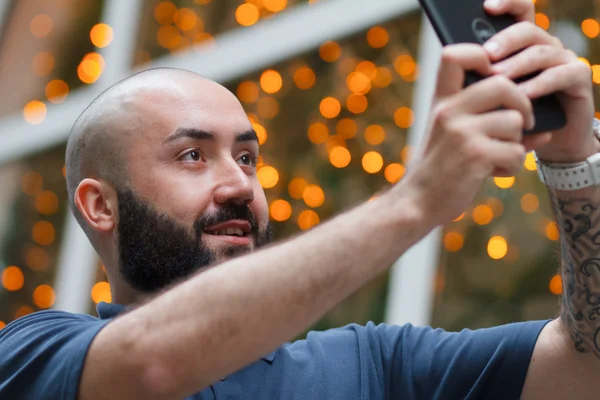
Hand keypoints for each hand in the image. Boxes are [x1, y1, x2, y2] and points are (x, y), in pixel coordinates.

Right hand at [401, 44, 550, 223]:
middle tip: (521, 124)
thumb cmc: (439, 169)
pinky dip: (511, 166)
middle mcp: (448, 111)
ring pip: (514, 122)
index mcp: (441, 102)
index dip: (481, 55)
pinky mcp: (475, 155)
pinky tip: (493, 172)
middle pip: (503, 85)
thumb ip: (485, 122)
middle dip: (522, 106)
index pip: (455, 55)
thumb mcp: (451, 136)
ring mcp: (461, 132)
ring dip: (515, 143)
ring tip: (497, 157)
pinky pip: (516, 151)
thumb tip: (540, 129)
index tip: (493, 74)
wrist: (418, 201)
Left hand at [484, 0, 597, 162]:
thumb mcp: (491, 93)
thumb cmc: (513, 113)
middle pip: (527, 29)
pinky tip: (523, 94)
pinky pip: (560, 74)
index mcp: (523, 43)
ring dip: (517, 65)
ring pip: (541, 51)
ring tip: (498, 78)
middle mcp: (544, 45)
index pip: (519, 11)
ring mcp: (563, 59)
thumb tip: (452, 57)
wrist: (544, 141)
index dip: (507, 3)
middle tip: (486, 55)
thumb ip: (479, 73)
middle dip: (504, 40)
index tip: (487, 5)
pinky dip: (539, 84)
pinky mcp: (578, 77)